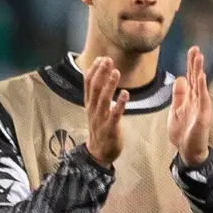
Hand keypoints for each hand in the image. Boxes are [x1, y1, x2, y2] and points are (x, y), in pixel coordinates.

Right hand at [79, 48, 126, 166]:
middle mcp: (92, 110)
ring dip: (109, 85)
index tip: (101, 58)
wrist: (99, 153)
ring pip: (103, 99)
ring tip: (116, 72)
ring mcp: (100, 119)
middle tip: (108, 60)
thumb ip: (97, 95)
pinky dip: (119, 103)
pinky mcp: (110, 128)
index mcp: (89, 104)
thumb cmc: (100, 129)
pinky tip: (125, 94)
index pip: (88, 83)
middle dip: (101, 73)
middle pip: (95, 88)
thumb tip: (101, 77)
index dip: (93, 70)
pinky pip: (114, 114)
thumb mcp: (95, 110)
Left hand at [166, 45, 212, 168]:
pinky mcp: (203, 115)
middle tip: (195, 48)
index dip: (191, 64)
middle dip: (195, 63)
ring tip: (199, 57)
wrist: (188, 151)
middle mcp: (196, 100)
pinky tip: (202, 76)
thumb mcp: (176, 110)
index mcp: (189, 98)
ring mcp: (200, 107)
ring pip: (200, 85)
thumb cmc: (182, 133)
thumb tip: (180, 78)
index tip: (192, 50)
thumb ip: (178, 95)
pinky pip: (203, 99)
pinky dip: (202, 87)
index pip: (191, 77)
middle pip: (196, 78)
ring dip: (199, 70)